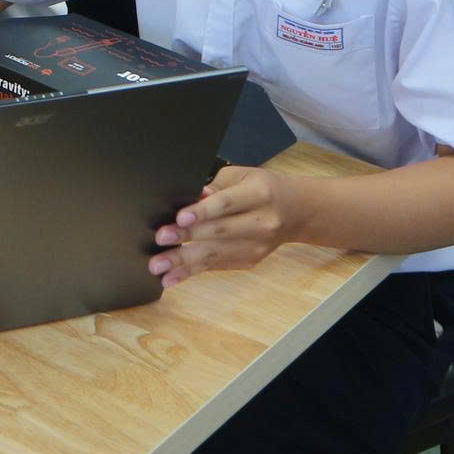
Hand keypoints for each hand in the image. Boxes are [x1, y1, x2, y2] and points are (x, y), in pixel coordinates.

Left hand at [149, 166, 307, 284]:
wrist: (295, 212)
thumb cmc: (262, 188)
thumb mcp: (242, 176)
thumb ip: (216, 186)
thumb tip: (194, 197)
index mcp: (259, 194)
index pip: (227, 204)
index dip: (203, 212)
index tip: (180, 218)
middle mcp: (261, 222)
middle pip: (219, 231)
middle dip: (186, 237)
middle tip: (160, 239)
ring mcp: (256, 246)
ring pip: (215, 255)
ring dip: (183, 262)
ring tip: (159, 266)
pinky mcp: (249, 261)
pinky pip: (216, 267)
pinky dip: (191, 273)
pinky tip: (171, 277)